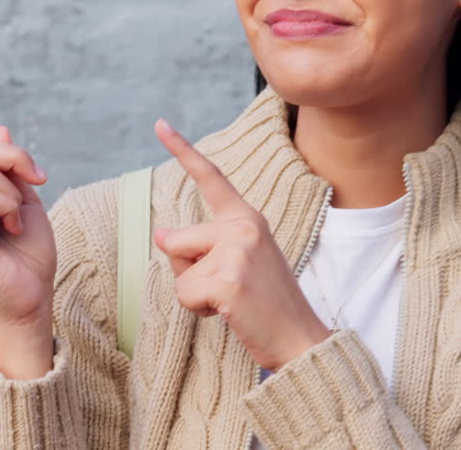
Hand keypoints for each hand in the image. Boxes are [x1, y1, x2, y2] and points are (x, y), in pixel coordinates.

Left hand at [150, 118, 331, 371]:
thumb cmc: (266, 303)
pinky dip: (199, 311)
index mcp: (247, 217)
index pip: (211, 177)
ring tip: (231, 300)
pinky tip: (230, 312)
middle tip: (229, 288)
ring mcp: (236, 251)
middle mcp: (243, 225)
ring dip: (195, 294)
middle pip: (175, 240)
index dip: (182, 150)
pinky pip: (184, 295)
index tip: (159, 123)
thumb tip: (160, 235)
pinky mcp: (228, 279)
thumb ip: (202, 245)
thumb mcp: (237, 263)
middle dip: (188, 270)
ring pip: (178, 272)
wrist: (300, 338)